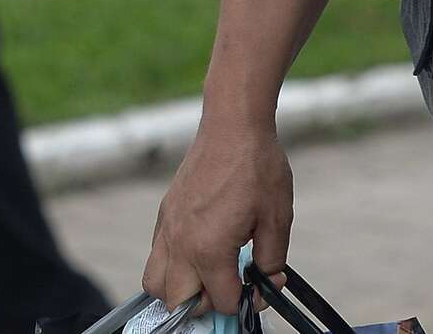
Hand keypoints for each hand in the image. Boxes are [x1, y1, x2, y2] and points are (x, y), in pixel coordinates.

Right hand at [143, 118, 293, 313]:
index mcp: (209, 248)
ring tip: (208, 279)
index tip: (260, 290)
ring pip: (154, 283)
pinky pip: (156, 256)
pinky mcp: (164, 215)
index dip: (245, 303)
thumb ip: (272, 262)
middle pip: (176, 301)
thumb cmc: (258, 170)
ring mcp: (167, 228)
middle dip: (205, 305)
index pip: (219, 301)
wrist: (231, 128)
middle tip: (231, 290)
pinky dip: (172, 266)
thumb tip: (267, 282)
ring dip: (179, 290)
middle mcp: (180, 243)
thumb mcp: (278, 221)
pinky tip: (200, 254)